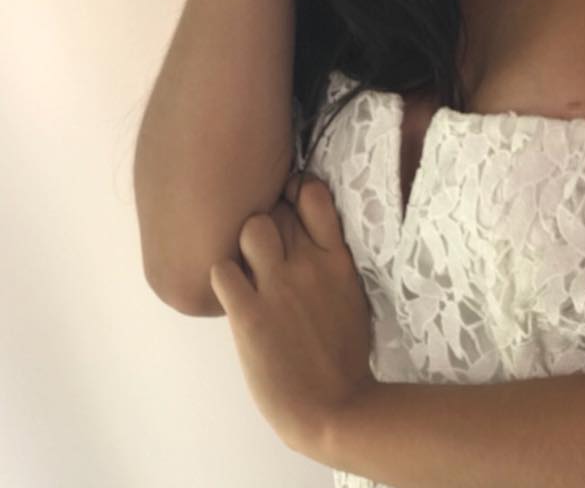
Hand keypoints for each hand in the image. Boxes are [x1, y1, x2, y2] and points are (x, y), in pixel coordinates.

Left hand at [209, 173, 375, 456]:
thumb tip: (309, 233)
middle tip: (261, 242)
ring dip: (242, 243)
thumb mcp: (350, 292)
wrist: (333, 406)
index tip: (286, 205)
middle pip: (276, 206)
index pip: (313, 193)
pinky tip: (231, 294)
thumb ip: (331, 259)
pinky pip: (221, 271)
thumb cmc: (344, 354)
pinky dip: (222, 277)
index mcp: (338, 257)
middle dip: (266, 216)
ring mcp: (279, 287)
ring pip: (250, 228)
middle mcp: (309, 263)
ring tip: (245, 266)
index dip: (294, 191)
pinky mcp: (250, 315)